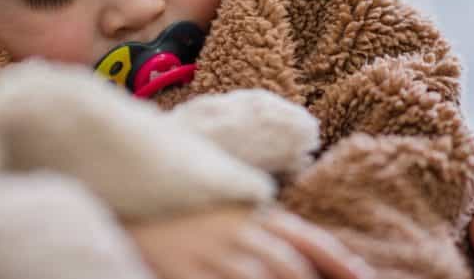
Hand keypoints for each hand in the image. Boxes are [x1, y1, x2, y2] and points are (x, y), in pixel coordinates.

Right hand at [127, 206, 374, 278]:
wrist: (132, 201)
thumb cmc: (189, 210)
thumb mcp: (233, 209)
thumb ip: (269, 226)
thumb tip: (309, 257)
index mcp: (254, 212)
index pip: (308, 240)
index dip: (341, 262)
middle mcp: (238, 230)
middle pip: (290, 268)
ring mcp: (211, 253)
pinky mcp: (185, 272)